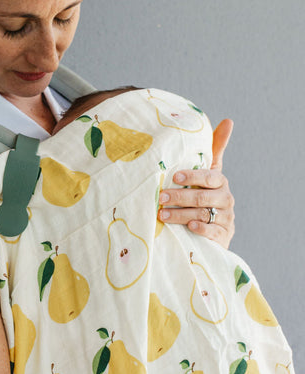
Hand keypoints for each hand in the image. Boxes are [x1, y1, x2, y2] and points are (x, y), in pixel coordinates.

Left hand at [158, 119, 234, 248]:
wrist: (213, 231)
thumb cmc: (204, 198)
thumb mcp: (207, 175)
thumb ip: (214, 151)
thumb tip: (228, 121)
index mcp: (220, 182)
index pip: (210, 176)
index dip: (193, 176)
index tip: (175, 176)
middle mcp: (225, 199)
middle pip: (203, 197)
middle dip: (180, 197)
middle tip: (161, 198)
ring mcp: (226, 218)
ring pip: (203, 214)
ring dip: (181, 215)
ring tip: (162, 215)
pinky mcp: (223, 236)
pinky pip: (213, 232)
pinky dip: (201, 229)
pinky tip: (189, 228)